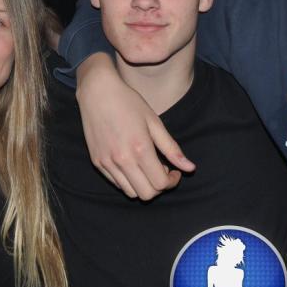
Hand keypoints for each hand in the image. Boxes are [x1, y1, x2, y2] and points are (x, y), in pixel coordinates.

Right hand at [76, 53, 194, 199]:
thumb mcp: (154, 122)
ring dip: (143, 185)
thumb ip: (172, 149)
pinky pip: (116, 183)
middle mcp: (122, 160)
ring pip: (130, 192)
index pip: (160, 184)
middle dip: (159, 187)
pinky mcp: (97, 161)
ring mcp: (107, 162)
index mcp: (140, 149)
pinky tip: (132, 163)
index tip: (174, 171)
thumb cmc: (128, 102)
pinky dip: (128, 180)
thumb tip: (190, 168)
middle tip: (162, 170)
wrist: (98, 92)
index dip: (172, 182)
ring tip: (146, 166)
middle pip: (146, 194)